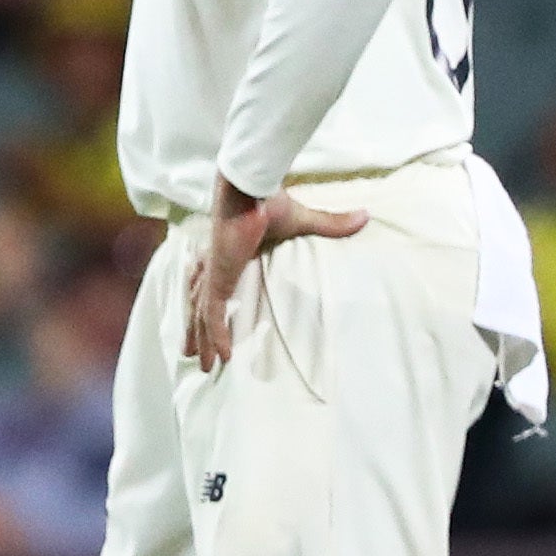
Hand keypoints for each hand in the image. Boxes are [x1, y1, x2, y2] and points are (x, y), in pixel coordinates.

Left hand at [182, 174, 364, 373]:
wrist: (252, 190)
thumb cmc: (270, 201)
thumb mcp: (303, 220)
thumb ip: (330, 224)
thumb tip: (364, 217)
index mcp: (227, 254)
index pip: (212, 284)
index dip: (208, 302)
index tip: (206, 319)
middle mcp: (215, 266)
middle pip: (198, 303)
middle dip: (195, 329)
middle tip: (191, 353)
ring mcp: (215, 273)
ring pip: (201, 314)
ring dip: (200, 340)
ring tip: (202, 365)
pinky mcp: (219, 278)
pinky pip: (214, 315)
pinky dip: (216, 336)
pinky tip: (222, 356)